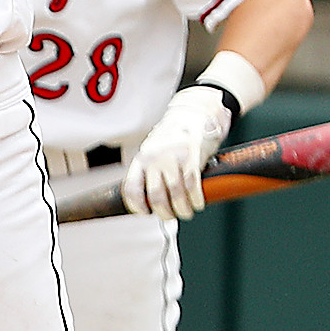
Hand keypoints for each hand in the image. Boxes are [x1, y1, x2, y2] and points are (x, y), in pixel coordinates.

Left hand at [123, 86, 232, 220]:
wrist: (193, 114)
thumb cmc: (173, 137)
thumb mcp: (153, 151)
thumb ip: (150, 171)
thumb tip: (151, 198)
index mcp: (141, 159)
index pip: (131, 188)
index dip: (137, 206)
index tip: (146, 213)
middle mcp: (155, 159)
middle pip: (156, 196)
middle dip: (164, 213)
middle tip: (171, 216)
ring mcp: (173, 158)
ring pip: (176, 194)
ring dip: (182, 209)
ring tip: (186, 212)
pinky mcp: (192, 157)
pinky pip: (193, 185)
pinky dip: (196, 199)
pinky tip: (198, 203)